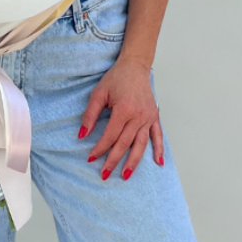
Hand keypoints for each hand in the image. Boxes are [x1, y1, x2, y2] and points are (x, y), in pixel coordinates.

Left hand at [79, 56, 164, 179]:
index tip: (90, 158)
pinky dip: (159, 149)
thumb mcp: (99, 93)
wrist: (134, 66)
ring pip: (141, 144)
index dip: (100, 148)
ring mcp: (148, 117)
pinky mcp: (154, 116)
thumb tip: (82, 135)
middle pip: (125, 144)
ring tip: (126, 175)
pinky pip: (158, 135)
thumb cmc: (116, 78)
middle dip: (113, 160)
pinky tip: (158, 162)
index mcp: (124, 110)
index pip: (110, 135)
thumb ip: (90, 114)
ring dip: (134, 162)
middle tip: (104, 174)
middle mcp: (138, 116)